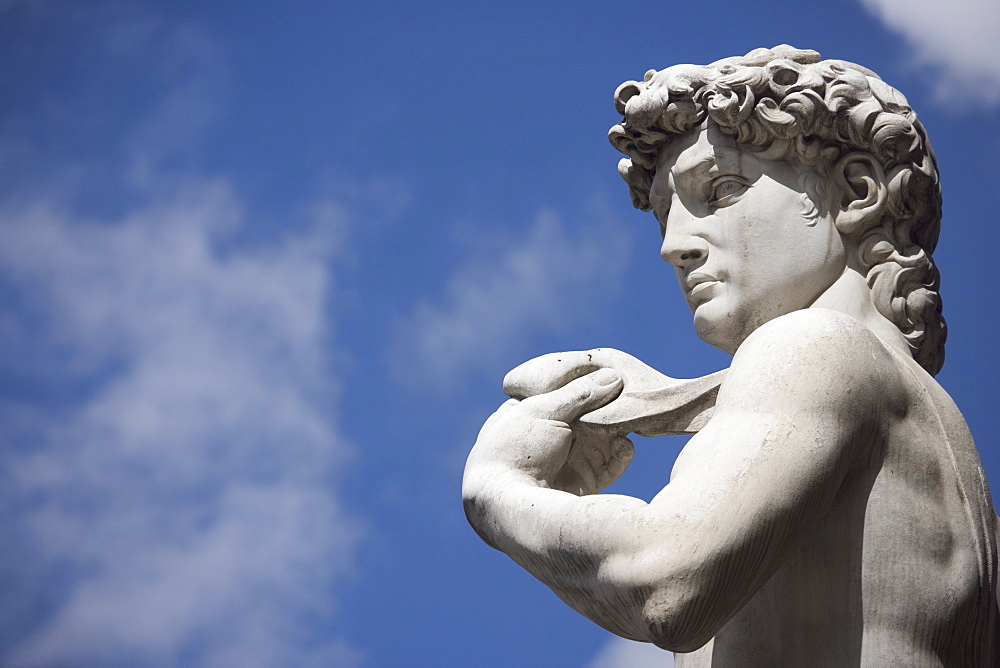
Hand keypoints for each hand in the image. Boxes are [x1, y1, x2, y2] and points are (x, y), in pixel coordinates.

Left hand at [467, 368, 633, 495]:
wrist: (509, 506)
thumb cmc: (517, 450)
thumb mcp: (545, 411)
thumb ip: (580, 393)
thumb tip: (615, 376)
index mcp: (530, 411)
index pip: (567, 391)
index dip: (590, 383)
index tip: (614, 373)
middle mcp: (550, 434)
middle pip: (589, 413)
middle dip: (609, 406)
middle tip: (629, 397)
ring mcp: (567, 459)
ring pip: (603, 437)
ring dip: (617, 430)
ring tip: (627, 421)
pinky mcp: (584, 483)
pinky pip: (610, 464)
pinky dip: (620, 456)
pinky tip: (625, 446)